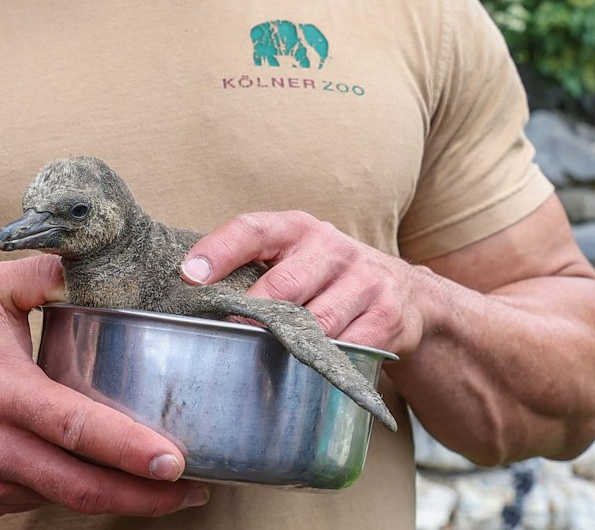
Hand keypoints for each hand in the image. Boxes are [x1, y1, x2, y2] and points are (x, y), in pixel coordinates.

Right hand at [0, 255, 207, 517]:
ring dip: (123, 502)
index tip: (173, 459)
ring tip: (174, 491)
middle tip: (194, 488)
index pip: (73, 427)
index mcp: (3, 392)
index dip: (127, 448)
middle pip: (80, 485)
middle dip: (142, 495)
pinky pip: (46, 502)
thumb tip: (98, 259)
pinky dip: (84, 495)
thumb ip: (45, 272)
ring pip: (67, 501)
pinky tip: (118, 484)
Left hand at [182, 211, 430, 357]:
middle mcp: (333, 248)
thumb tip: (191, 296)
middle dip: (253, 314)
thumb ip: (252, 270)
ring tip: (269, 356)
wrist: (405, 293)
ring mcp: (364, 281)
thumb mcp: (294, 258)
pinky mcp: (386, 316)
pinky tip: (312, 365)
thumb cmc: (327, 277)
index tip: (189, 277)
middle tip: (229, 335)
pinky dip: (325, 361)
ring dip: (289, 344)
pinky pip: (346, 347)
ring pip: (316, 323)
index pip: (253, 230)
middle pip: (283, 285)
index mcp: (299, 229)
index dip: (219, 251)